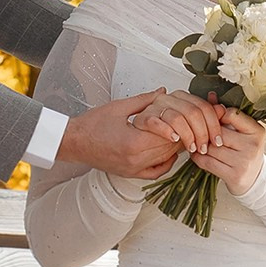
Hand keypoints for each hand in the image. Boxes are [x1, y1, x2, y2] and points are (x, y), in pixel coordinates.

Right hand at [56, 94, 207, 181]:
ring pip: (164, 160)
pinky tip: (170, 153)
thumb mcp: (120, 107)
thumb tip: (163, 92)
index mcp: (134, 142)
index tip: (188, 118)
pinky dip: (166, 163)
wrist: (74, 142)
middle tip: (191, 125)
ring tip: (183, 135)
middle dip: (182, 137)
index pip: (168, 136)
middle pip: (169, 149)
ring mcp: (133, 170)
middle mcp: (136, 160)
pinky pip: (155, 172)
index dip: (181, 126)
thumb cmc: (92, 124)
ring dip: (175, 149)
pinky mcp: (130, 174)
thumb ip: (145, 100)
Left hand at [191, 103, 265, 195]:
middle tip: (198, 131)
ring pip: (211, 147)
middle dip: (206, 132)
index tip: (212, 120)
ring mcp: (244, 162)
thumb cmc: (245, 150)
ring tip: (196, 142)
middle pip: (218, 132)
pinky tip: (197, 154)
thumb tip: (210, 96)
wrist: (255, 179)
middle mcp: (253, 146)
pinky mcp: (234, 176)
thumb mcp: (241, 131)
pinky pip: (208, 162)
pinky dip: (198, 157)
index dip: (217, 116)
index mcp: (257, 131)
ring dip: (200, 145)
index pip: (231, 114)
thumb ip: (226, 114)